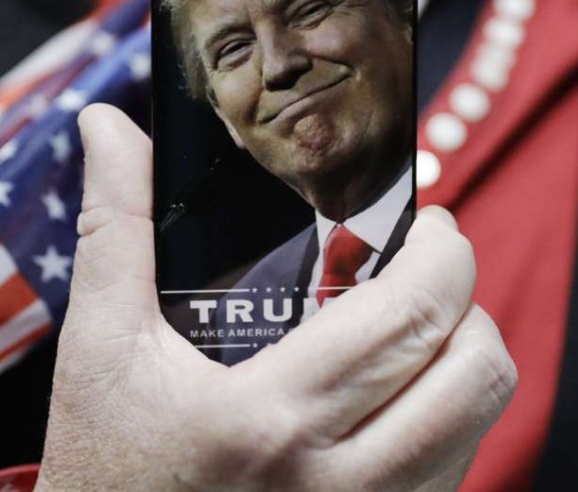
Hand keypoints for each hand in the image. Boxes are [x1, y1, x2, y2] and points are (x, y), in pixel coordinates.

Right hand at [36, 104, 516, 491]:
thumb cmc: (103, 468)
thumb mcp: (99, 351)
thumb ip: (114, 230)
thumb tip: (106, 123)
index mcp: (272, 420)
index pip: (412, 317)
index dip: (444, 255)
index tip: (428, 224)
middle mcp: (340, 486)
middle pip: (476, 373)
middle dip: (469, 299)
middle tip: (428, 267)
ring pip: (478, 429)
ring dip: (463, 359)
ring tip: (414, 326)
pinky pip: (455, 476)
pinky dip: (448, 422)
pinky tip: (398, 396)